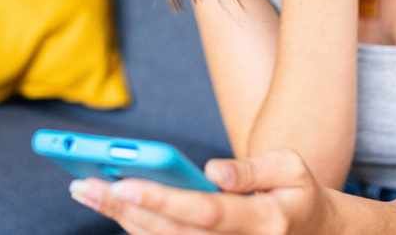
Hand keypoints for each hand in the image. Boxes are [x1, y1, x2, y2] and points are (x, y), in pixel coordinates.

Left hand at [70, 149, 340, 233]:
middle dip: (124, 207)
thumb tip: (212, 169)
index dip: (163, 200)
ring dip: (121, 217)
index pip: (205, 211)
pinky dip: (136, 226)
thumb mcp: (292, 168)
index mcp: (262, 222)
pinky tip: (113, 205)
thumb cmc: (296, 194)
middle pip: (170, 232)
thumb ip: (253, 169)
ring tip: (87, 188)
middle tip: (84, 183)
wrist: (311, 234)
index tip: (125, 183)